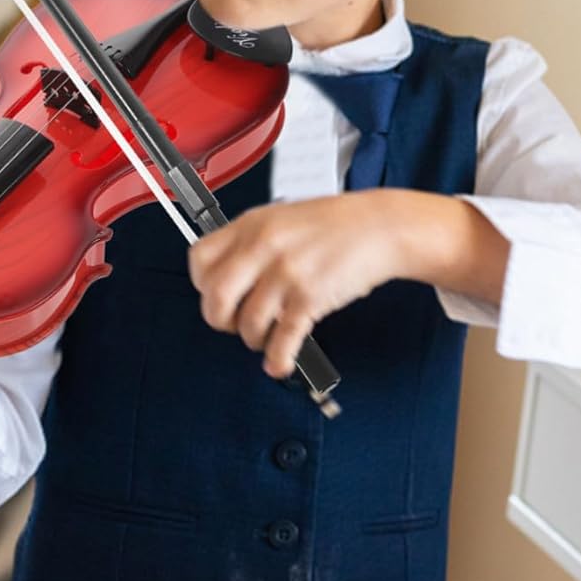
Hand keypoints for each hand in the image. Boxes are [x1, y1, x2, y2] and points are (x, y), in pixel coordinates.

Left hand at [186, 191, 409, 378]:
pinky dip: (278, 359)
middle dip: (220, 320)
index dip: (202, 284)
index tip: (213, 294)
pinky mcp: (310, 298)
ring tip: (267, 336)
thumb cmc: (335, 224)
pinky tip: (279, 362)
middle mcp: (264, 248)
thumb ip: (251, 243)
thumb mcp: (281, 218)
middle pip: (215, 297)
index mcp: (251, 225)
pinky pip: (282, 340)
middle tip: (233, 323)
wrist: (380, 226)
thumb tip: (226, 275)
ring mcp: (286, 273)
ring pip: (247, 324)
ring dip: (254, 339)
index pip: (200, 259)